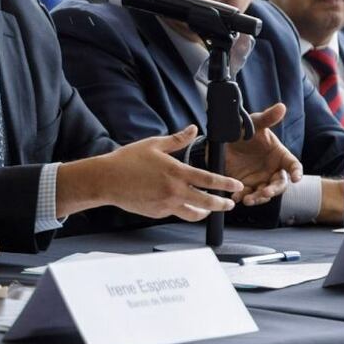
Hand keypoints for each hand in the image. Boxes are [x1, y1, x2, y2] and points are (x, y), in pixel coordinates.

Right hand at [62, 125, 243, 221]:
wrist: (107, 180)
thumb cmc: (127, 160)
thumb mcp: (154, 144)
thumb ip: (177, 139)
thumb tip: (193, 129)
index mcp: (176, 172)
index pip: (209, 180)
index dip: (226, 184)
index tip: (236, 186)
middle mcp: (174, 191)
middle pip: (207, 202)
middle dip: (222, 204)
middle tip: (230, 203)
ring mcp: (166, 204)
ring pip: (193, 214)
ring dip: (204, 212)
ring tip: (209, 209)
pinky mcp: (157, 213)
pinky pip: (175, 213)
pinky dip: (181, 209)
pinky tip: (181, 203)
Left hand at [225, 103, 304, 205]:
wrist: (222, 139)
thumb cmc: (243, 129)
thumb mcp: (253, 123)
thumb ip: (267, 118)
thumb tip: (282, 107)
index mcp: (279, 155)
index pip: (293, 166)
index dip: (296, 172)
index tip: (296, 178)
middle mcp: (272, 170)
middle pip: (280, 184)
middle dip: (274, 190)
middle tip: (266, 192)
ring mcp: (259, 179)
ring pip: (264, 193)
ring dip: (258, 198)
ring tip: (248, 199)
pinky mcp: (246, 185)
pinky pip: (247, 194)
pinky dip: (242, 197)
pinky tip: (235, 198)